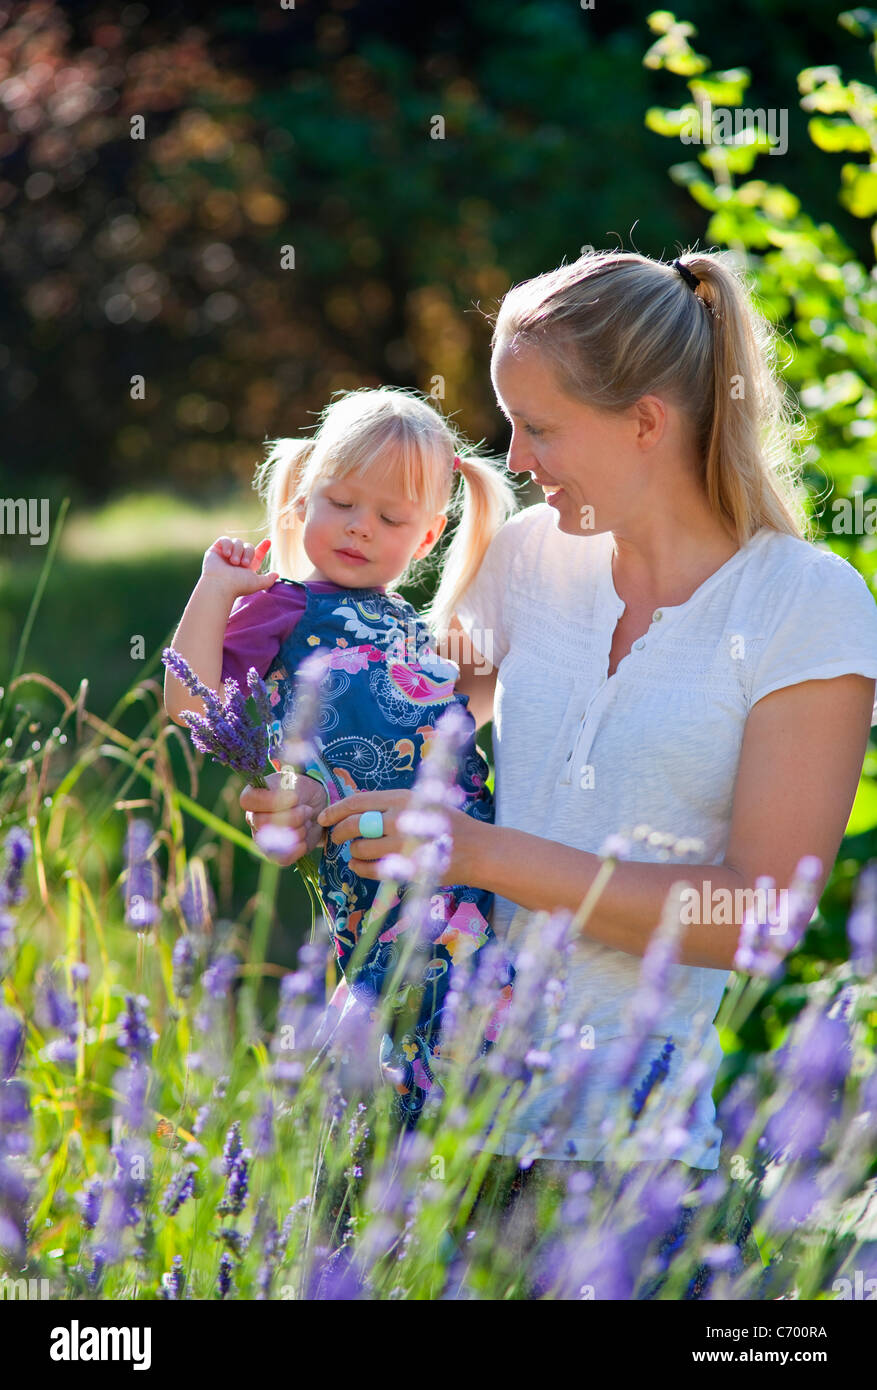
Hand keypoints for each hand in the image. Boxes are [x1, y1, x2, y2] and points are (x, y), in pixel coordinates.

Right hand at [201, 536, 278, 600]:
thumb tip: (277, 574)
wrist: (220, 585)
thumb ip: (268, 579)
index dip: (262, 548)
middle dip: (248, 553)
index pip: (256, 554)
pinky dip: (227, 545)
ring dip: (238, 551)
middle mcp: (236, 560)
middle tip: (243, 564)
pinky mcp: (215, 550)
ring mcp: (225, 555)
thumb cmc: (238, 585)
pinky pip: (224, 539)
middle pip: (248, 546)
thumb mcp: (257, 583)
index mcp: (246, 567)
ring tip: (233, 562)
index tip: (268, 542)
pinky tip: (226, 554)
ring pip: (237, 541)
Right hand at [240, 770, 327, 864]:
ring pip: (276, 840)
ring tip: (307, 821)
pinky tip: (305, 839)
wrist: (314, 806)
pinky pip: (282, 858)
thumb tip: (285, 809)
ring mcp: (261, 838)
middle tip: (307, 810)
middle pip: (263, 822)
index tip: (294, 797)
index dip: (271, 800)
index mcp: (252, 798)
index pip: (248, 800)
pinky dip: (298, 849)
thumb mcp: (293, 782)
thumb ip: (285, 792)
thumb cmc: (300, 791)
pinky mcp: (275, 854)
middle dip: (292, 816)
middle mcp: (253, 819)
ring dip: (300, 830)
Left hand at [317, 789, 469, 881]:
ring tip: (357, 851)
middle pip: (354, 825)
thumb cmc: (445, 823)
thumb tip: (351, 810)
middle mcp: (402, 819)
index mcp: (403, 798)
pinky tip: (359, 865)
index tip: (323, 817)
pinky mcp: (408, 868)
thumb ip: (389, 805)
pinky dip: (360, 868)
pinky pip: (371, 869)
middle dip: (337, 833)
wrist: (477, 849)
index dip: (335, 810)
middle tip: (334, 838)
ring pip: (360, 849)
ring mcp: (405, 845)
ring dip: (353, 852)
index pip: (357, 801)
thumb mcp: (420, 801)